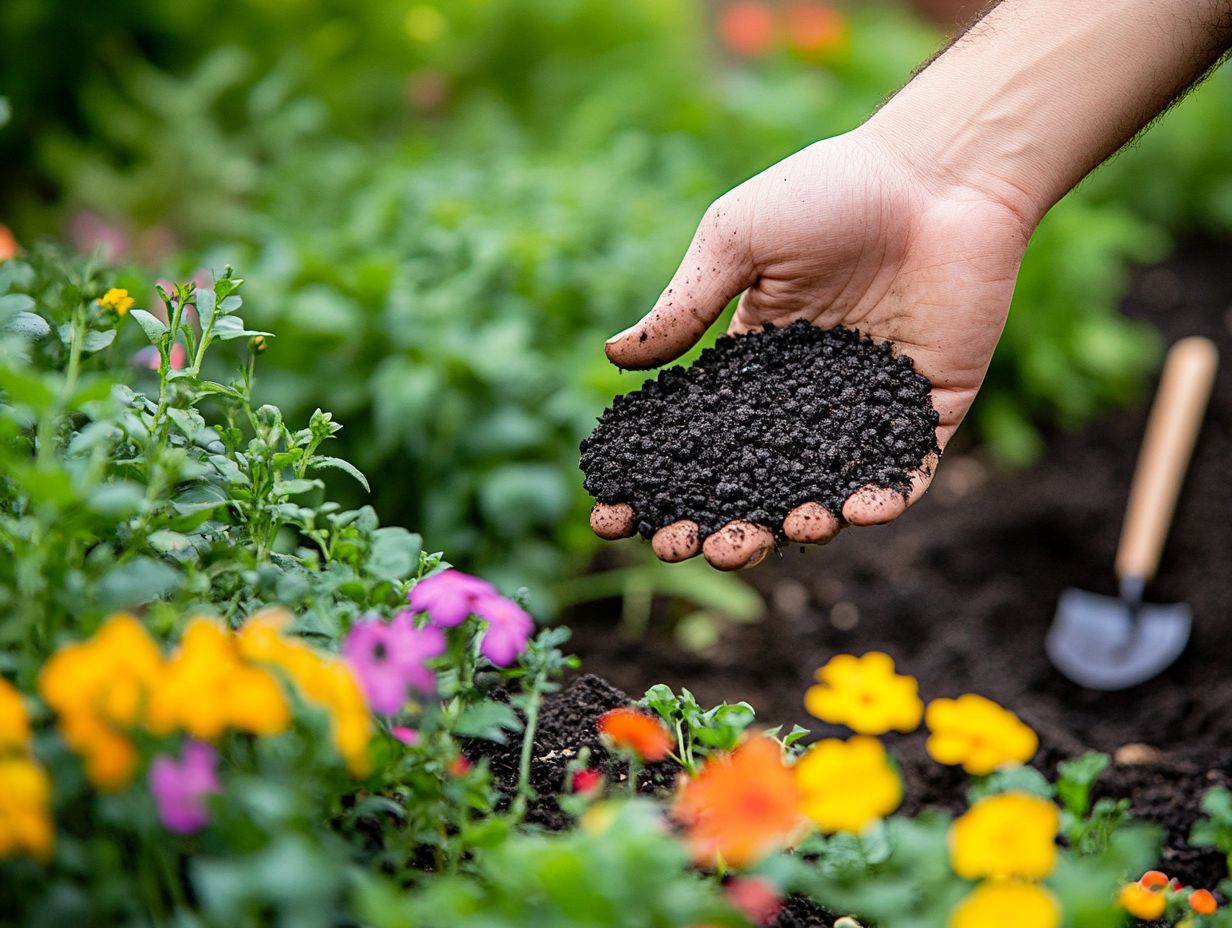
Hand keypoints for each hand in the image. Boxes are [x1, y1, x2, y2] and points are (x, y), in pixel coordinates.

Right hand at [591, 127, 1031, 568]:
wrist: (938, 172)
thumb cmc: (829, 191)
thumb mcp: (737, 240)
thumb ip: (685, 305)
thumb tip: (614, 355)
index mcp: (752, 365)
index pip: (696, 441)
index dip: (655, 484)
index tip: (615, 518)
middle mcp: (805, 401)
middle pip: (752, 486)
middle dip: (716, 527)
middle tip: (686, 547)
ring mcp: (867, 412)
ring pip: (823, 493)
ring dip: (793, 527)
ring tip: (772, 533)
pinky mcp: (928, 412)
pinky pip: (904, 473)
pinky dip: (882, 501)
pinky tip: (854, 511)